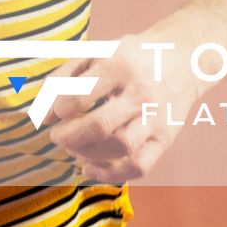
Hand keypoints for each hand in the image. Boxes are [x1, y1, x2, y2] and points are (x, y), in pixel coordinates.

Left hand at [43, 34, 202, 182]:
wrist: (185, 57)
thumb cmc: (131, 56)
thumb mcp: (96, 51)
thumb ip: (63, 77)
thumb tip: (41, 114)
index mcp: (120, 65)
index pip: (80, 94)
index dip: (58, 108)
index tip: (54, 112)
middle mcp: (140, 93)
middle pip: (99, 126)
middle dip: (68, 136)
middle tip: (56, 136)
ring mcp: (155, 118)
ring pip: (120, 148)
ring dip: (88, 154)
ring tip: (74, 148)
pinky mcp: (164, 139)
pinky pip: (139, 167)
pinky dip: (111, 174)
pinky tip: (90, 168)